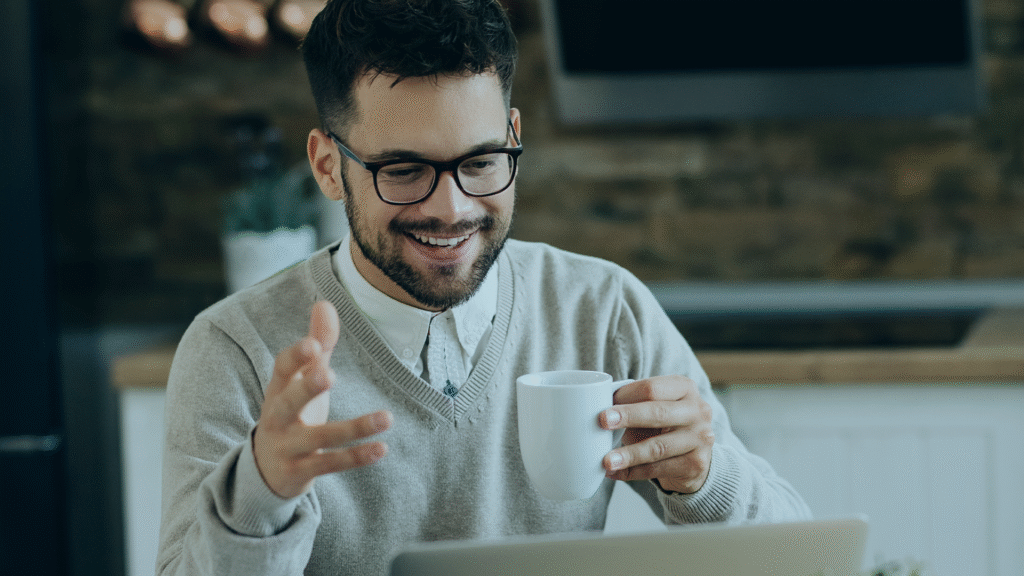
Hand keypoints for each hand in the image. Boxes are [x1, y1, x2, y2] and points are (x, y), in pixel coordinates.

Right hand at [253, 300, 392, 498]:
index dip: (295, 358)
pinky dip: (357, 456)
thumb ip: (316, 345)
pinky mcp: (302, 472)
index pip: (281, 370)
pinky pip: (331, 464)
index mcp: (277, 391)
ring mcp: (288, 448)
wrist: (265, 472)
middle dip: (307, 389)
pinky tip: (382, 448)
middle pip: (289, 403)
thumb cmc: (290, 414)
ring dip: (355, 427)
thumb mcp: (300, 380)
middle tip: (328, 374)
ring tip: (388, 417)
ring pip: (321, 438)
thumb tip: (325, 303)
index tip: (313, 344)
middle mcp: (278, 419)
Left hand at [599, 375, 714, 493]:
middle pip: (658, 412)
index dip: (626, 395)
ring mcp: (700, 438)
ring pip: (658, 447)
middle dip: (628, 417)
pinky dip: (633, 472)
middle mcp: (698, 410)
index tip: (604, 403)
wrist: (694, 456)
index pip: (652, 388)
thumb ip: (634, 404)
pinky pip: (658, 469)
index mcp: (685, 388)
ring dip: (629, 454)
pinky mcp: (696, 464)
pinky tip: (615, 473)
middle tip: (602, 421)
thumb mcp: (655, 407)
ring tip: (607, 460)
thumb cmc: (666, 425)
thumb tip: (599, 408)